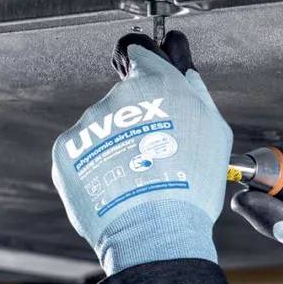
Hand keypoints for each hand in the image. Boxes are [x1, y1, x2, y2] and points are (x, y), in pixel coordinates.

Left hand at [50, 42, 232, 274]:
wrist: (154, 232)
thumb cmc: (191, 184)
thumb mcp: (215, 133)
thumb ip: (198, 94)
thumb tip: (186, 74)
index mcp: (153, 83)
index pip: (139, 51)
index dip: (146, 63)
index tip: (148, 75)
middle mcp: (115, 97)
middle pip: (124, 98)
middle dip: (137, 117)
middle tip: (157, 151)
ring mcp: (87, 124)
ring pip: (103, 127)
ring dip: (116, 144)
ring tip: (138, 177)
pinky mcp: (67, 151)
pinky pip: (83, 152)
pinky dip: (96, 165)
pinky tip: (118, 185)